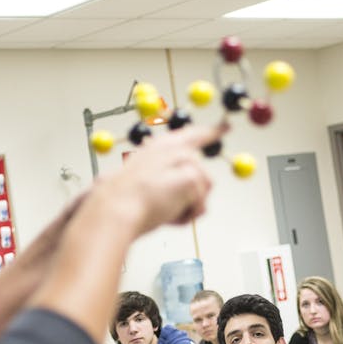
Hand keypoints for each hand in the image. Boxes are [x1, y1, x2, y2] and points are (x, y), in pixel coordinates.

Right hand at [94, 123, 225, 230]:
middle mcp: (174, 147)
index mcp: (159, 145)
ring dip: (186, 207)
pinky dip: (186, 216)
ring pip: (203, 189)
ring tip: (161, 209)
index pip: (191, 134)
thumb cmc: (121, 198)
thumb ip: (162, 174)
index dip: (211, 131)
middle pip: (202, 172)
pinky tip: (167, 215)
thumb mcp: (140, 179)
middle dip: (193, 195)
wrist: (116, 209)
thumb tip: (175, 180)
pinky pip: (201, 205)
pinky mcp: (192, 177)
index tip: (226, 127)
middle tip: (170, 207)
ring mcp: (184, 160)